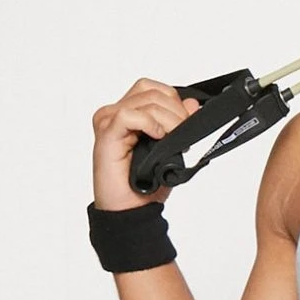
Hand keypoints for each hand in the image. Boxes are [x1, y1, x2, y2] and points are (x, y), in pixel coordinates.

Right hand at [90, 78, 202, 210]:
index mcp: (127, 114)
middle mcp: (114, 114)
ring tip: (175, 138)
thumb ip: (180, 124)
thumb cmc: (144, 186)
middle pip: (150, 91)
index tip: (187, 122)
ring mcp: (108, 122)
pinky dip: (149, 123)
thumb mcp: (172, 150)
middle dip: (176, 110)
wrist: (129, 211)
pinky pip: (128, 115)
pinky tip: (159, 138)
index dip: (174, 100)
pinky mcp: (106, 134)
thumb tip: (193, 104)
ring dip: (168, 118)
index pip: (152, 89)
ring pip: (145, 101)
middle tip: (185, 133)